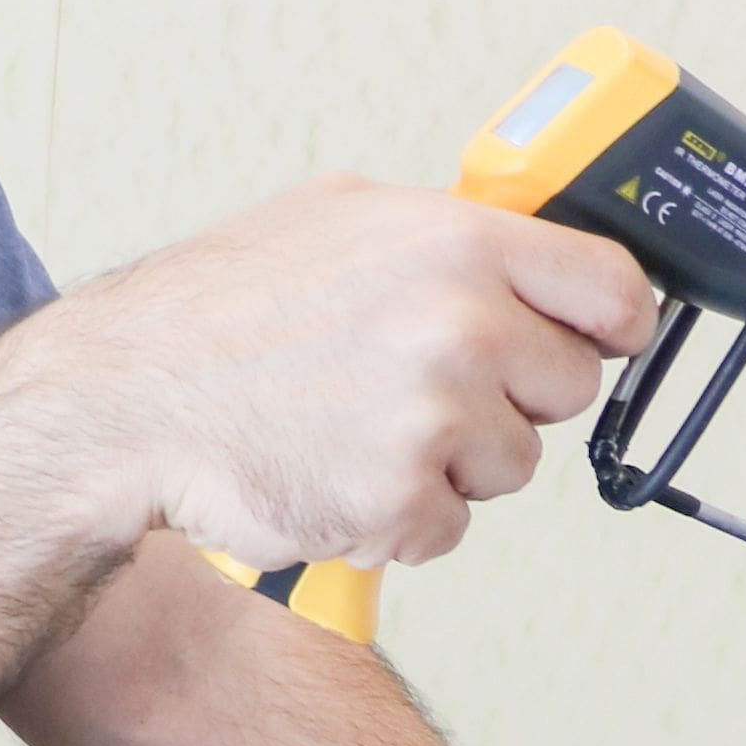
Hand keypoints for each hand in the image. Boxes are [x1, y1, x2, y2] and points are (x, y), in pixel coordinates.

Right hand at [66, 171, 658, 570]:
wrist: (129, 403)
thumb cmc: (223, 316)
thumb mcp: (343, 220)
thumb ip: (452, 238)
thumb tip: (539, 255)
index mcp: (456, 243)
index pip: (612, 290)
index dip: (616, 324)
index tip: (603, 339)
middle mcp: (459, 325)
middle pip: (571, 387)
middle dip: (514, 395)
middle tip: (424, 383)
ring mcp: (437, 417)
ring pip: (516, 464)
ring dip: (457, 462)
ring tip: (365, 423)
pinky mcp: (407, 500)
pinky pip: (454, 525)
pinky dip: (406, 514)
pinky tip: (342, 470)